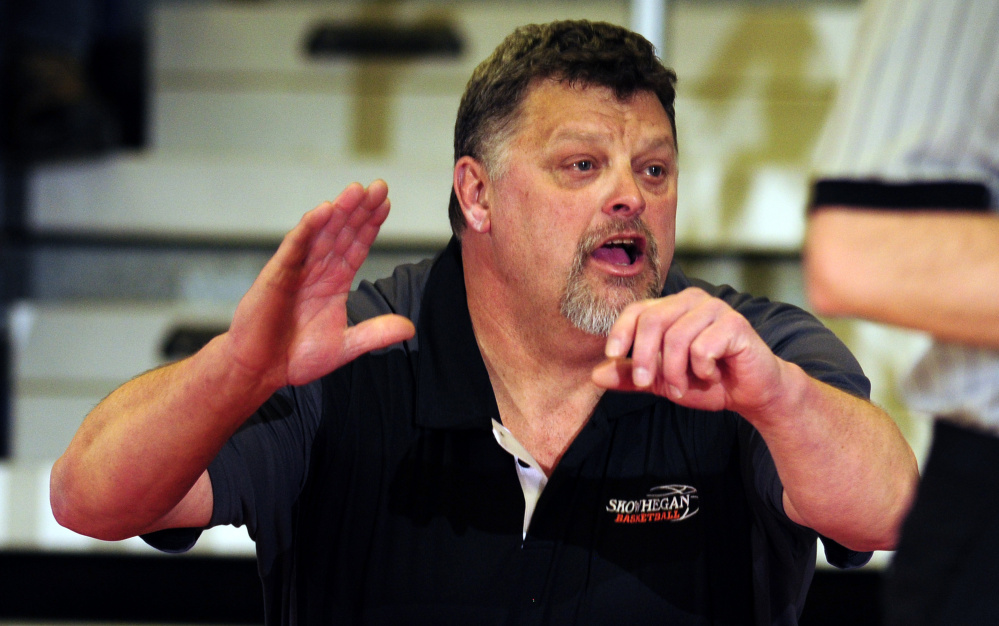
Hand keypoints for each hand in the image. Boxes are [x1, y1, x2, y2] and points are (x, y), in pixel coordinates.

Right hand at [224, 180, 414, 390]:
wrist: (260, 370)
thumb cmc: (295, 357)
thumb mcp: (345, 346)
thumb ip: (376, 334)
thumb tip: (410, 328)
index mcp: (333, 283)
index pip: (356, 247)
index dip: (370, 225)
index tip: (386, 203)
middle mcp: (316, 271)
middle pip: (342, 233)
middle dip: (360, 210)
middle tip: (379, 185)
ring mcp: (296, 270)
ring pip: (321, 233)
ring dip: (339, 211)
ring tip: (357, 190)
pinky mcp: (277, 274)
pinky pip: (295, 246)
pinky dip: (309, 228)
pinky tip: (325, 210)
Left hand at [592, 287, 785, 416]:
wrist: (752, 393)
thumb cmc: (707, 381)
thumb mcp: (661, 381)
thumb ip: (630, 377)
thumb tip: (596, 374)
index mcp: (671, 308)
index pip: (636, 310)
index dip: (620, 332)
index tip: (612, 356)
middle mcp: (691, 301)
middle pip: (652, 321)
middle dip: (644, 357)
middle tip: (646, 383)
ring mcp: (715, 308)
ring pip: (676, 338)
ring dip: (675, 372)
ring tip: (684, 385)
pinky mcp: (735, 323)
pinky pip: (703, 348)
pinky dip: (702, 370)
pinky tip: (713, 373)